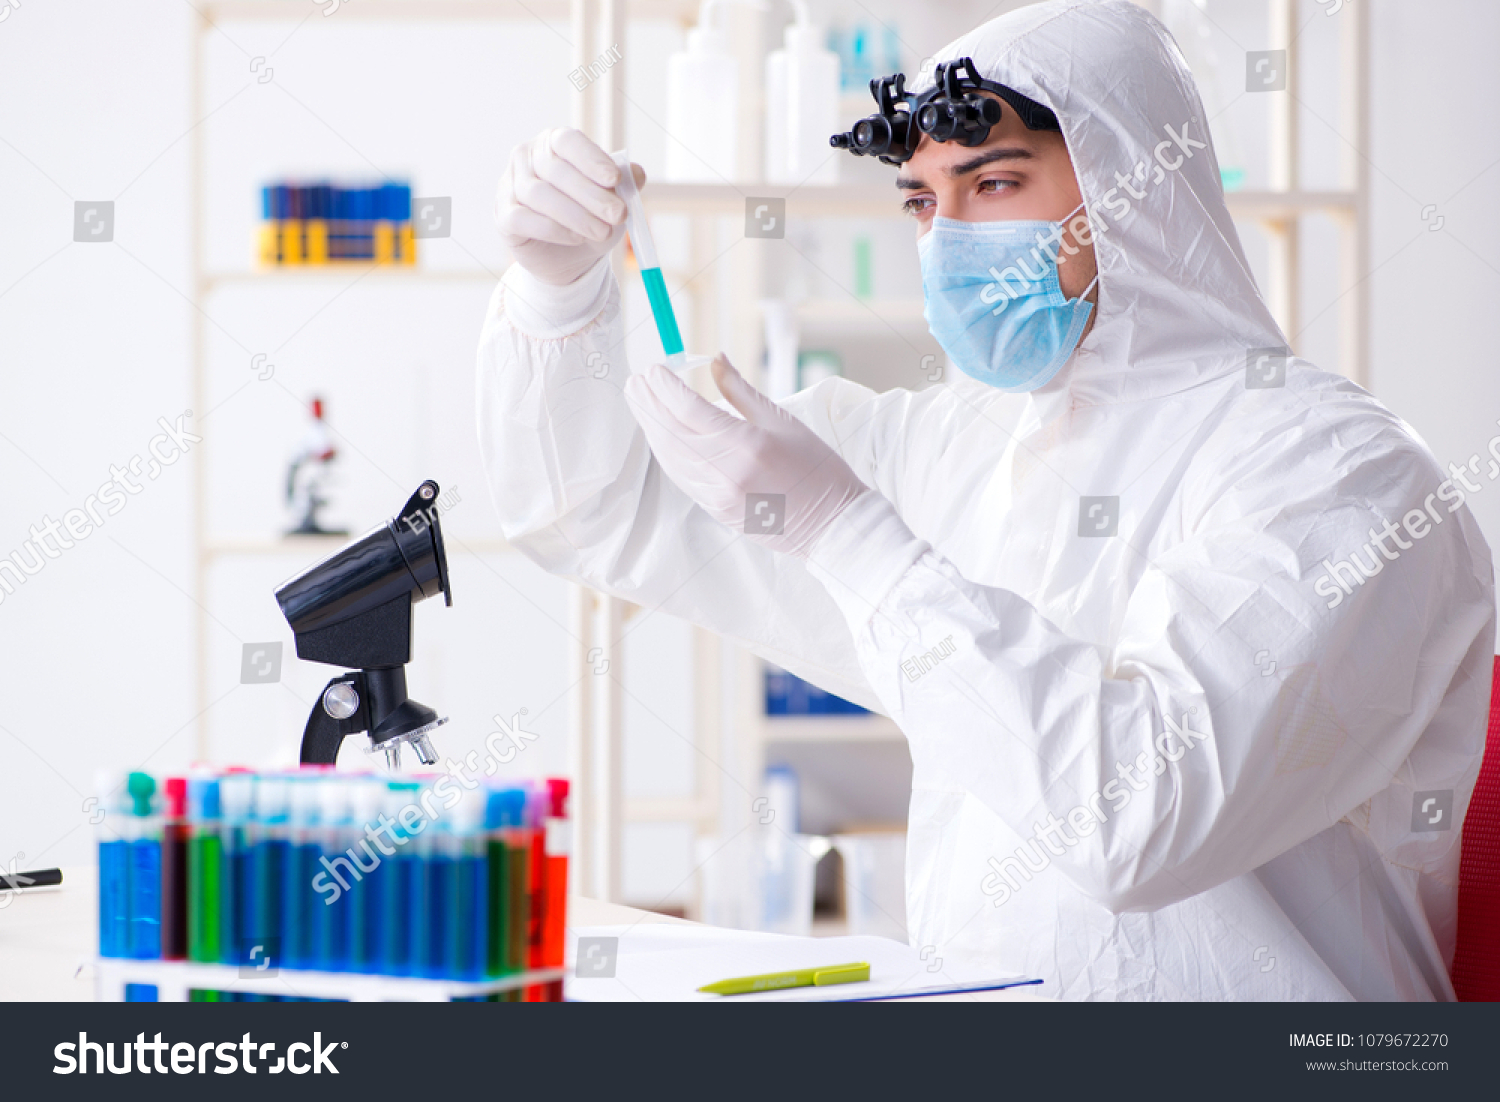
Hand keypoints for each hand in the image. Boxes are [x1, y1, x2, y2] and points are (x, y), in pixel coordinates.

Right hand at [495, 128, 643, 286]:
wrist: (568, 257)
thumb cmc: (589, 217)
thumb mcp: (612, 200)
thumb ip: (625, 184)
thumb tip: (637, 173)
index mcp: (553, 142)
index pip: (568, 141)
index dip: (592, 159)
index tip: (615, 179)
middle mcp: (526, 157)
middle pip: (556, 171)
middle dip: (592, 195)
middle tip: (618, 215)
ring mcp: (510, 184)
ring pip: (540, 195)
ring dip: (576, 216)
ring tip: (602, 232)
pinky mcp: (503, 215)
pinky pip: (523, 218)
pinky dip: (552, 229)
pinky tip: (575, 238)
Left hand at [624, 356, 869, 557]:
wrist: (832, 525)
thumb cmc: (818, 470)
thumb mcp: (784, 421)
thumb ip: (741, 391)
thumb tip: (715, 360)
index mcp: (746, 446)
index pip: (689, 411)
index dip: (665, 388)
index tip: (653, 370)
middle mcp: (726, 473)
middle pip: (671, 433)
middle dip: (649, 405)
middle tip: (635, 382)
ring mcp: (718, 496)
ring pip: (670, 457)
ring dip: (652, 428)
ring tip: (641, 404)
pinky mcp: (716, 510)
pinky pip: (681, 477)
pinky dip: (666, 453)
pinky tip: (660, 436)